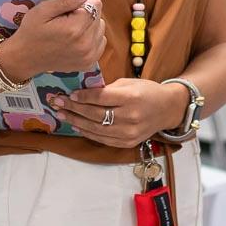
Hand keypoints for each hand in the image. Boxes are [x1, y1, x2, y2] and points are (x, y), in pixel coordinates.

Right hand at [0, 0, 103, 81]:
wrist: (25, 58)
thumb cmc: (32, 31)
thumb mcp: (42, 11)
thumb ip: (65, 1)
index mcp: (75, 29)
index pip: (95, 4)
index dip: (81, 3)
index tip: (67, 10)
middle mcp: (86, 44)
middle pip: (99, 17)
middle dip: (85, 15)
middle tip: (66, 21)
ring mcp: (89, 56)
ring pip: (101, 29)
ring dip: (89, 27)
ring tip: (70, 31)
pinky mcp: (89, 64)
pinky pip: (100, 43)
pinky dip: (91, 39)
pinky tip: (76, 41)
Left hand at [57, 79, 185, 147]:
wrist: (167, 109)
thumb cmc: (147, 91)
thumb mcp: (129, 83)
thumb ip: (108, 89)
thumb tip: (83, 92)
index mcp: (132, 98)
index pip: (101, 98)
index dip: (83, 97)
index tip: (69, 94)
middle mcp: (130, 117)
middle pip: (95, 114)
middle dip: (73, 108)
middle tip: (57, 102)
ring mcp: (129, 132)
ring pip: (96, 129)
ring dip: (76, 121)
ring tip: (62, 114)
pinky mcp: (127, 143)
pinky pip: (102, 139)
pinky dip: (87, 132)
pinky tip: (77, 125)